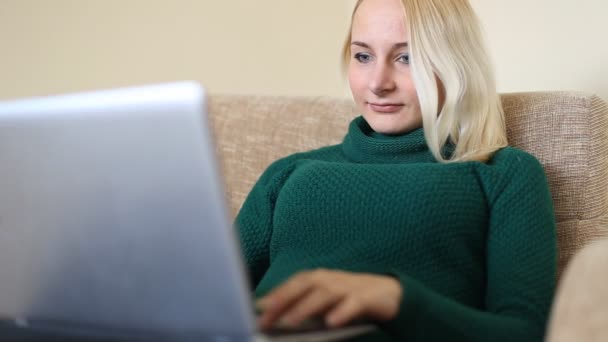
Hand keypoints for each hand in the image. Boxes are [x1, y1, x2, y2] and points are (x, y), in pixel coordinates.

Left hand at [256, 268, 402, 329]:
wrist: (390, 293)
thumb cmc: (349, 296)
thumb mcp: (323, 299)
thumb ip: (299, 302)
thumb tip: (268, 310)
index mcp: (319, 278)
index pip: (293, 284)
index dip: (275, 295)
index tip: (257, 309)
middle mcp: (331, 279)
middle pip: (305, 285)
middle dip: (284, 300)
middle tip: (266, 318)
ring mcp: (349, 287)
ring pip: (325, 294)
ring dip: (306, 307)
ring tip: (290, 321)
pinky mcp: (367, 298)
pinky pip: (354, 304)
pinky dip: (342, 311)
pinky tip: (331, 322)